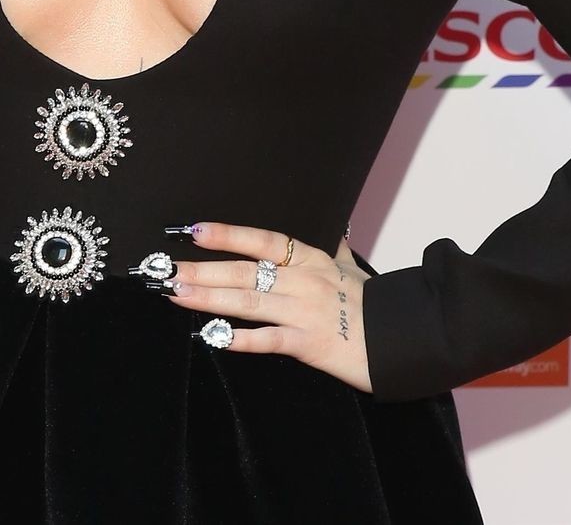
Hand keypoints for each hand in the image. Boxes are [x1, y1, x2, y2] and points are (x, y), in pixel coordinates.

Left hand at [160, 221, 371, 394]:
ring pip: (249, 302)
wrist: (405, 340)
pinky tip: (213, 336)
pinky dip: (240, 338)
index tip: (195, 230)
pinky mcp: (309, 344)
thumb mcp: (354, 269)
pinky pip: (269, 339)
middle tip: (165, 270)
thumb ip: (335, 248)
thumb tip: (334, 224)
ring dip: (208, 298)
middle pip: (246, 271)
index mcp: (313, 261)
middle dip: (202, 270)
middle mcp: (305, 281)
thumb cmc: (378, 305)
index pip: (265, 241)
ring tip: (176, 295)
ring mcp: (305, 312)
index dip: (230, 234)